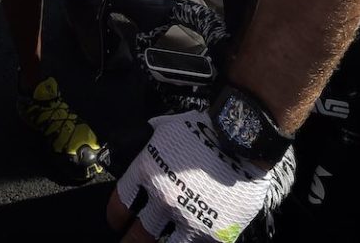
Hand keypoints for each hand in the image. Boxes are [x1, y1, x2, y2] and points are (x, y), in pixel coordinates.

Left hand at [107, 111, 294, 242]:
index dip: (116, 217)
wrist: (244, 140)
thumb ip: (150, 142)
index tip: (117, 223)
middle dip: (130, 242)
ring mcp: (189, 219)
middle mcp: (163, 200)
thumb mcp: (168, 128)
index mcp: (148, 173)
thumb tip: (138, 141)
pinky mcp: (213, 233)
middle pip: (136, 236)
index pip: (120, 205)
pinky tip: (190, 239)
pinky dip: (192, 242)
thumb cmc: (207, 129)